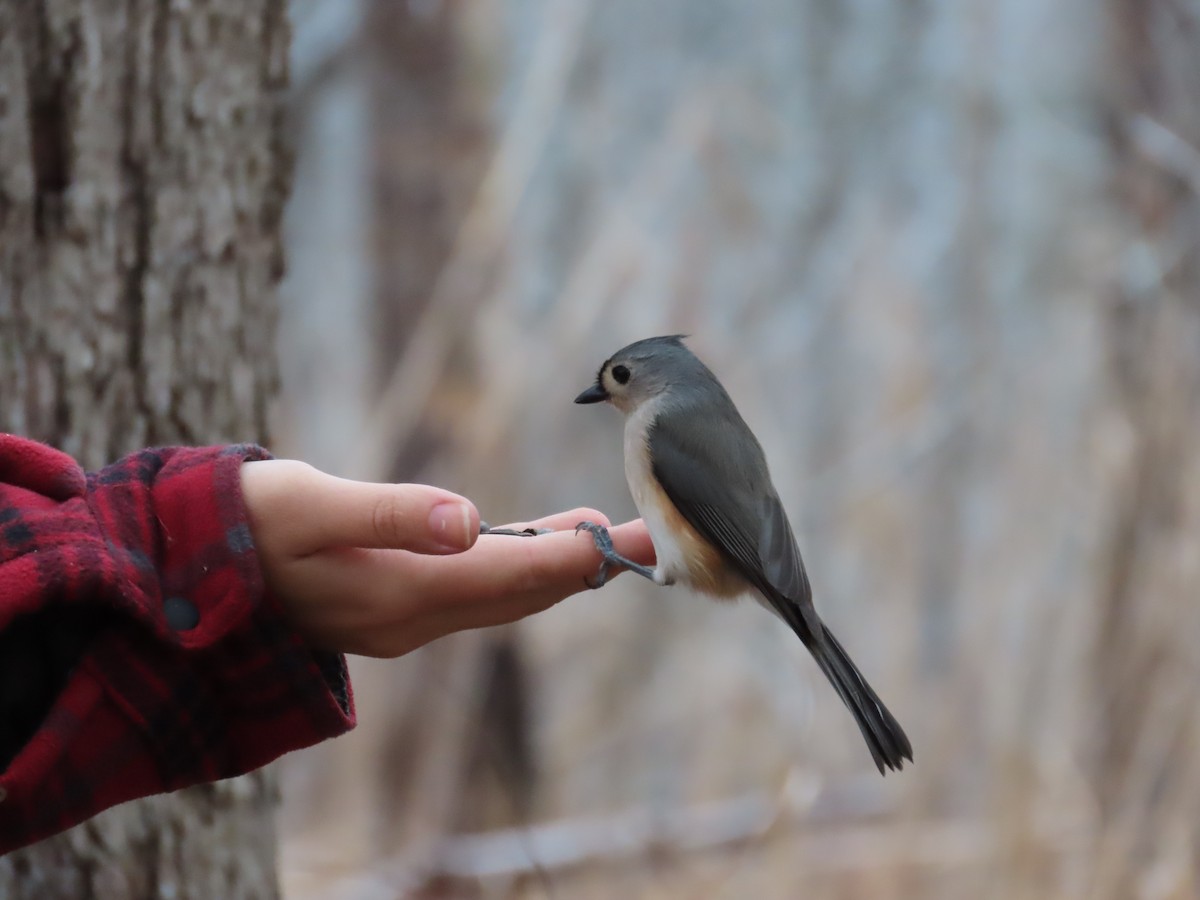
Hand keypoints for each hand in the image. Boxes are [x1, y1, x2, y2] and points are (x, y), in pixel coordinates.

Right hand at [239, 460, 653, 656]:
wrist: (193, 567)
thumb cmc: (246, 525)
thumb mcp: (310, 508)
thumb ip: (390, 515)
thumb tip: (469, 520)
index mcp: (398, 595)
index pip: (507, 579)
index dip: (569, 557)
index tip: (620, 535)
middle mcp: (411, 619)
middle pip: (518, 595)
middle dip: (582, 565)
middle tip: (642, 534)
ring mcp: (404, 619)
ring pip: (500, 596)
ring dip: (554, 567)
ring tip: (605, 533)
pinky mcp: (396, 606)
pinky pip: (474, 593)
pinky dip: (515, 568)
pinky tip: (535, 545)